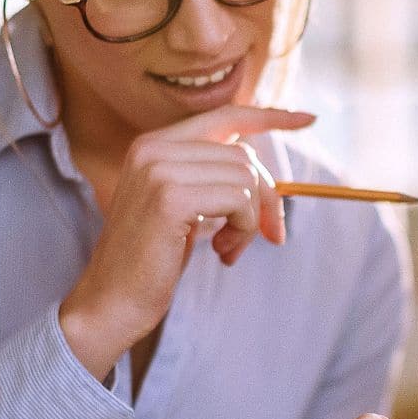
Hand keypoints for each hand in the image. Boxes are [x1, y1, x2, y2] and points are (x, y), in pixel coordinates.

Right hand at [59, 104, 313, 378]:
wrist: (110, 302)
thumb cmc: (150, 261)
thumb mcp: (183, 208)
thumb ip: (212, 179)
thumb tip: (271, 181)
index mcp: (154, 144)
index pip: (224, 116)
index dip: (269, 116)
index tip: (307, 120)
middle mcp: (153, 147)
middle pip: (244, 155)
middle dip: (265, 198)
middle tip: (266, 235)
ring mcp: (159, 169)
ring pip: (246, 178)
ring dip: (251, 220)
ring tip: (228, 248)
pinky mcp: (170, 197)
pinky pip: (240, 200)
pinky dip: (244, 228)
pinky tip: (222, 251)